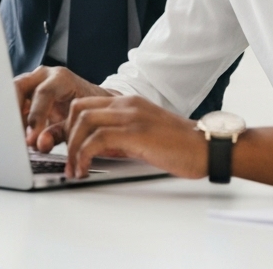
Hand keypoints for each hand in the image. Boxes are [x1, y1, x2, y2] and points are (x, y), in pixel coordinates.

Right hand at [15, 65, 112, 151]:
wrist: (91, 104)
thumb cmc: (85, 112)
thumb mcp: (74, 124)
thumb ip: (58, 134)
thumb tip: (39, 144)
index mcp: (61, 78)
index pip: (43, 92)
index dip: (36, 115)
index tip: (31, 138)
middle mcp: (44, 75)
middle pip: (19, 87)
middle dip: (14, 112)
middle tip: (15, 136)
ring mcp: (32, 81)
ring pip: (11, 93)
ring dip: (12, 116)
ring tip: (17, 138)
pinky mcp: (25, 92)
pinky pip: (13, 102)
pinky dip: (13, 118)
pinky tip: (18, 135)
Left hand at [64, 94, 207, 179]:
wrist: (206, 146)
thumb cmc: (180, 144)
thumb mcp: (144, 134)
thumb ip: (121, 135)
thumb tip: (98, 148)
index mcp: (128, 102)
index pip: (86, 103)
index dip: (70, 125)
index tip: (66, 146)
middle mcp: (127, 104)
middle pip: (79, 108)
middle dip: (66, 135)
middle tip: (67, 159)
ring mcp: (131, 116)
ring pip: (84, 121)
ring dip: (73, 148)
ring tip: (74, 169)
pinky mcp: (135, 132)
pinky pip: (97, 139)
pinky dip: (84, 155)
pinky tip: (85, 169)